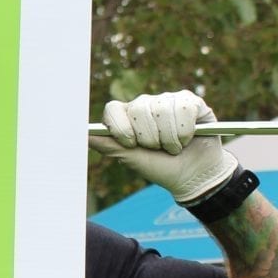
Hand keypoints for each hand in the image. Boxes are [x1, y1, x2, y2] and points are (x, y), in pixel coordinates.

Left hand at [88, 89, 238, 203]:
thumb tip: (83, 135)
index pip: (113, 109)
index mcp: (128, 117)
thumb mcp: (131, 158)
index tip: (131, 144)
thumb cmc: (161, 168)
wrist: (195, 177)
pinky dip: (185, 131)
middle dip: (149, 137)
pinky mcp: (191, 101)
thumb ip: (108, 145)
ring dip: (170, 138)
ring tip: (175, 146)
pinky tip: (189, 137)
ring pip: (162, 110)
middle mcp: (147, 105)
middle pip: (138, 109)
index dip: (120, 128)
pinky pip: (183, 108)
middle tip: (158, 148)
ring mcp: (169, 101)